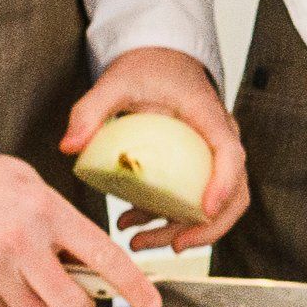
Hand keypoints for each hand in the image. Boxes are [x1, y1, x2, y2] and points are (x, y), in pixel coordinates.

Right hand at [0, 153, 158, 306]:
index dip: (133, 285)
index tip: (151, 303)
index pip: (105, 257)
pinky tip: (0, 282)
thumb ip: (64, 224)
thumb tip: (89, 260)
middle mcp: (26, 245)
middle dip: (79, 306)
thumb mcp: (36, 189)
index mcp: (50, 215)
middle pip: (72, 304)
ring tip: (26, 278)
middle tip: (73, 295)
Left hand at [60, 47, 246, 245]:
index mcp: (208, 117)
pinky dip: (166, 221)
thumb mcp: (115, 83)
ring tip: (139, 243)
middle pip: (236, 192)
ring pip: (216, 205)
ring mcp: (210, 158)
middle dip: (209, 227)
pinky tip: (131, 226)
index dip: (223, 185)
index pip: (230, 154)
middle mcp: (218, 140)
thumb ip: (90, 110)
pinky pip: (191, 202)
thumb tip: (70, 146)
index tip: (204, 210)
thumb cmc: (147, 68)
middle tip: (175, 246)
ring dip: (183, 231)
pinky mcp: (196, 168)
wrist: (160, 60)